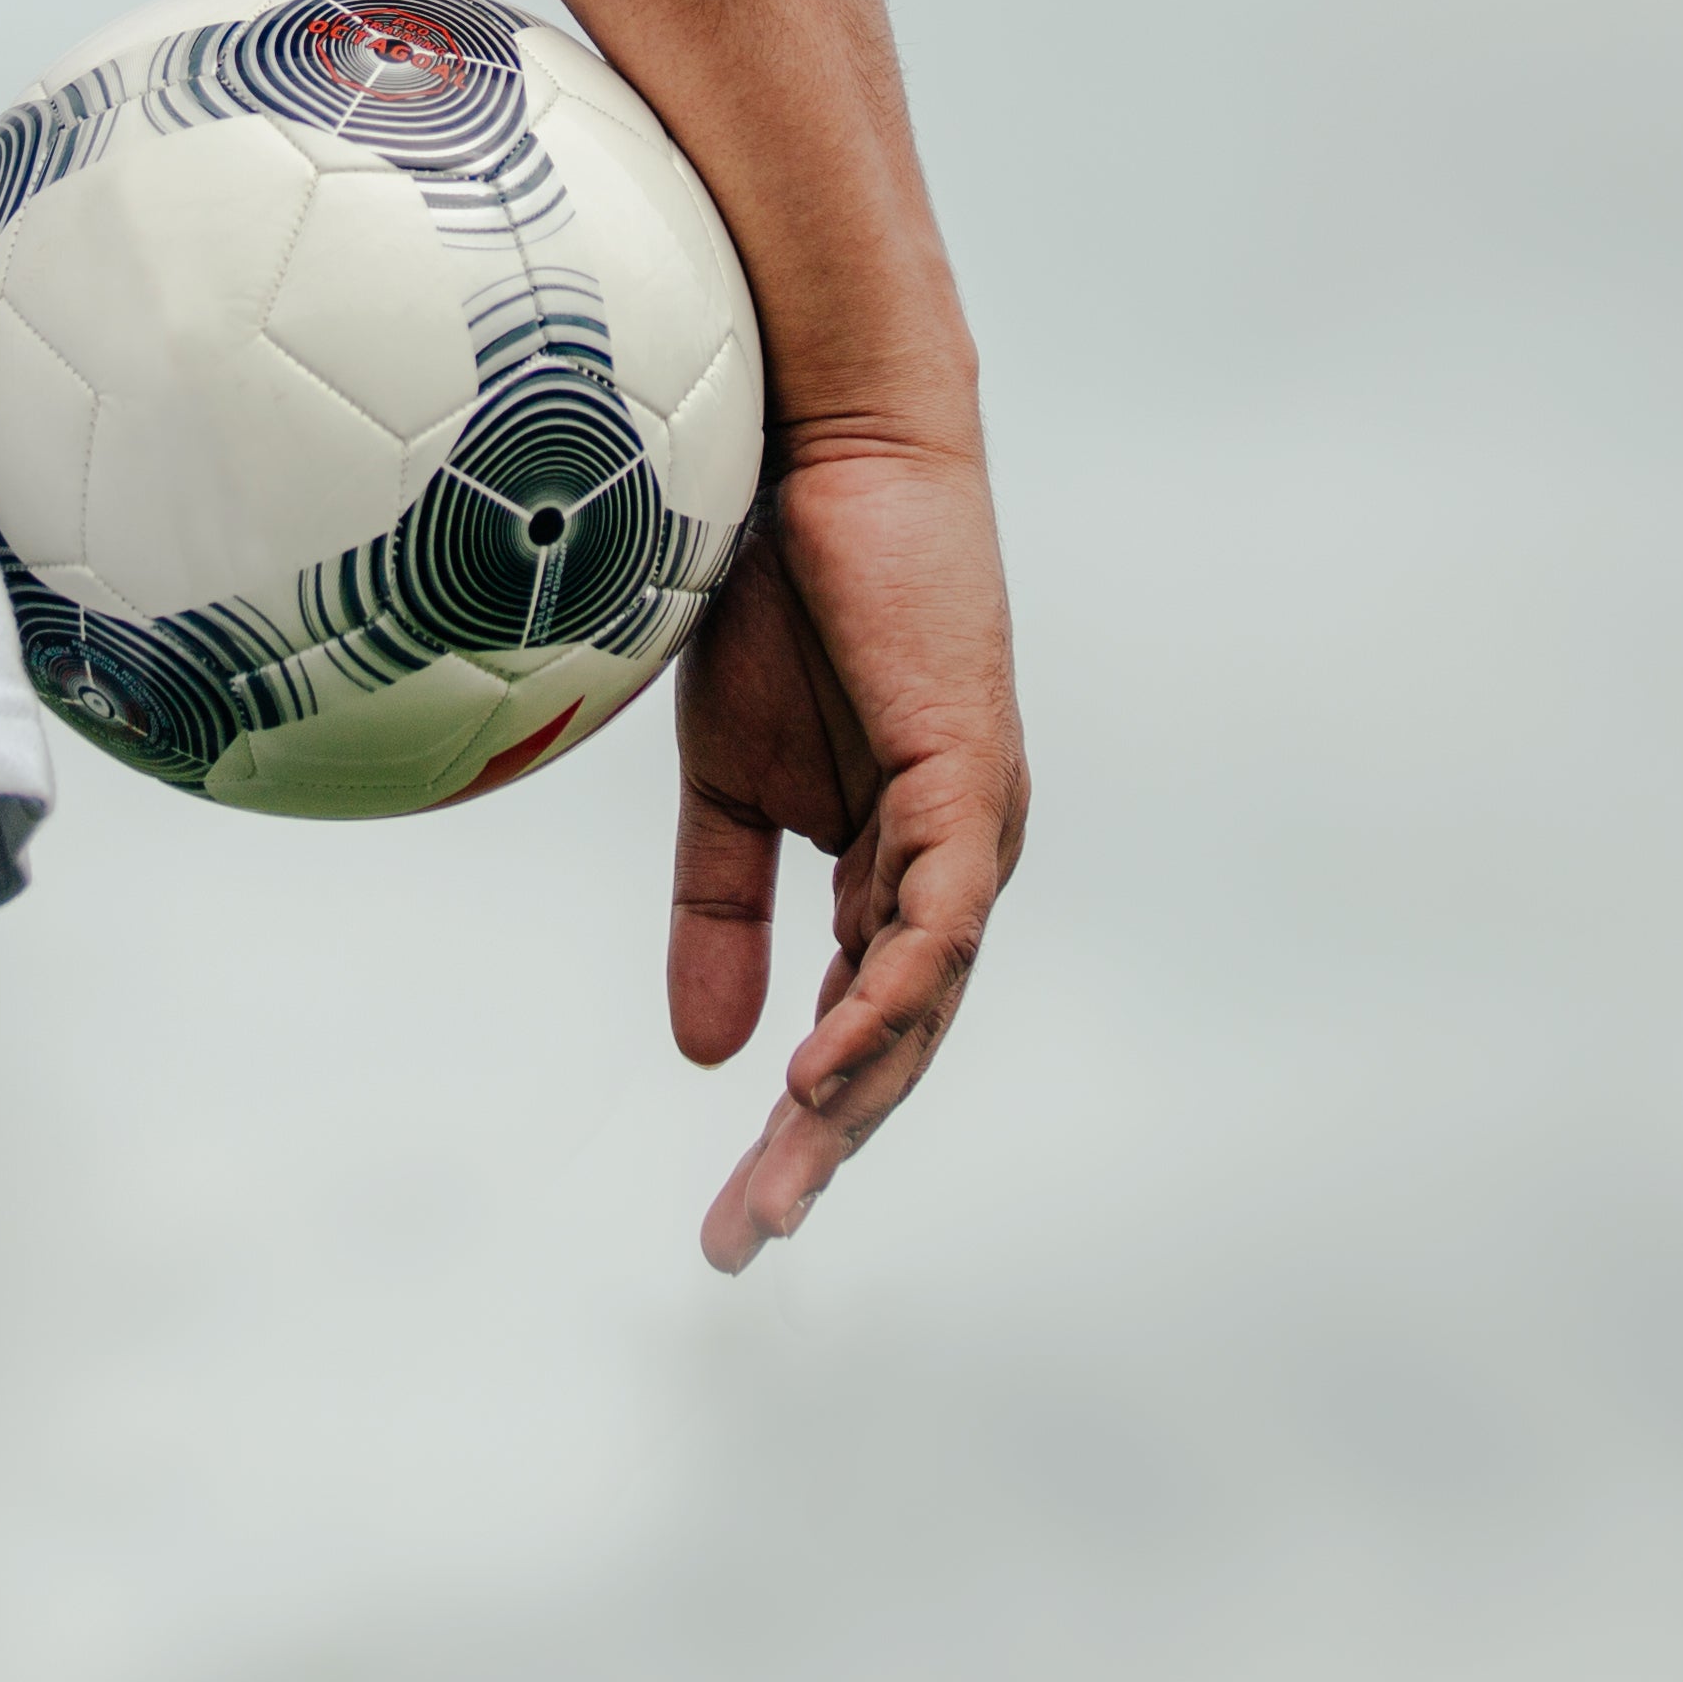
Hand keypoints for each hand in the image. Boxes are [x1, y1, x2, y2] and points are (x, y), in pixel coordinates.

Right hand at [666, 432, 1025, 1271]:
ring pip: (922, 999)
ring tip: (781, 1178)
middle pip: (895, 1039)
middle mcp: (950, 859)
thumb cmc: (775, 589)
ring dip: (852, 1098)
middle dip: (822, 1148)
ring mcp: (971, 823)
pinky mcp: (970, 777)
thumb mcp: (725, 782)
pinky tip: (824, 1069)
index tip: (732, 1215)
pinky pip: (933, 922)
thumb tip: (711, 1055)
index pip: (854, 1023)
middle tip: (745, 1240)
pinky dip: (883, 1000)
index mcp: (892, 862)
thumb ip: (721, 913)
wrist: (812, 441)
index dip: (801, 1126)